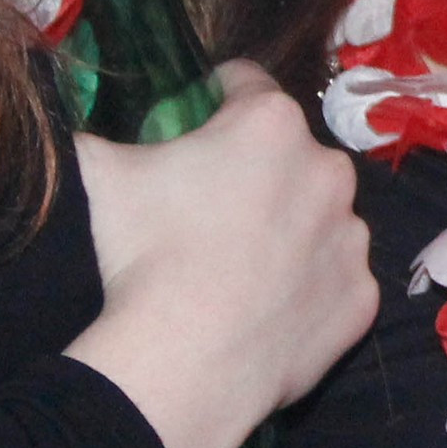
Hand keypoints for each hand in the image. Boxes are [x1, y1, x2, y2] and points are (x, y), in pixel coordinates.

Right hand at [67, 64, 377, 447]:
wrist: (184, 363)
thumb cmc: (145, 252)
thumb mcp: (100, 171)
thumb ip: (101, 134)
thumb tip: (84, 126)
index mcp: (272, 123)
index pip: (244, 84)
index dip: (213, 99)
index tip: (193, 125)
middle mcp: (329, 170)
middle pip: (289, 153)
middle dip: (256, 169)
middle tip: (210, 209)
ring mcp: (351, 237)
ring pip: (319, 216)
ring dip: (290, 227)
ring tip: (240, 266)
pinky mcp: (362, 297)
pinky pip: (333, 279)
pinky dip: (308, 286)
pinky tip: (266, 308)